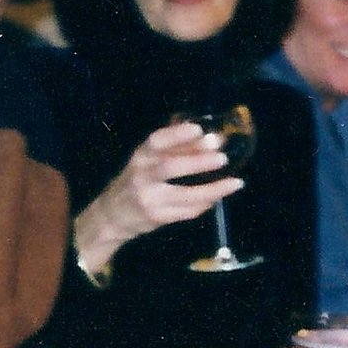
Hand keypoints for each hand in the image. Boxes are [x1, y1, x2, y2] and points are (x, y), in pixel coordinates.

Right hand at [73, 122, 237, 273]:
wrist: (112, 216)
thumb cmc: (137, 180)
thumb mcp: (147, 160)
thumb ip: (174, 148)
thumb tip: (212, 137)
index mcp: (140, 156)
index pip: (156, 141)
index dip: (177, 134)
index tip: (199, 129)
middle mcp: (141, 176)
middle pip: (170, 167)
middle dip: (198, 161)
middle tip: (223, 157)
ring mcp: (149, 199)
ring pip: (184, 194)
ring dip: (212, 189)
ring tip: (235, 182)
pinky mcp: (157, 217)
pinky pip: (186, 212)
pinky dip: (205, 204)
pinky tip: (218, 197)